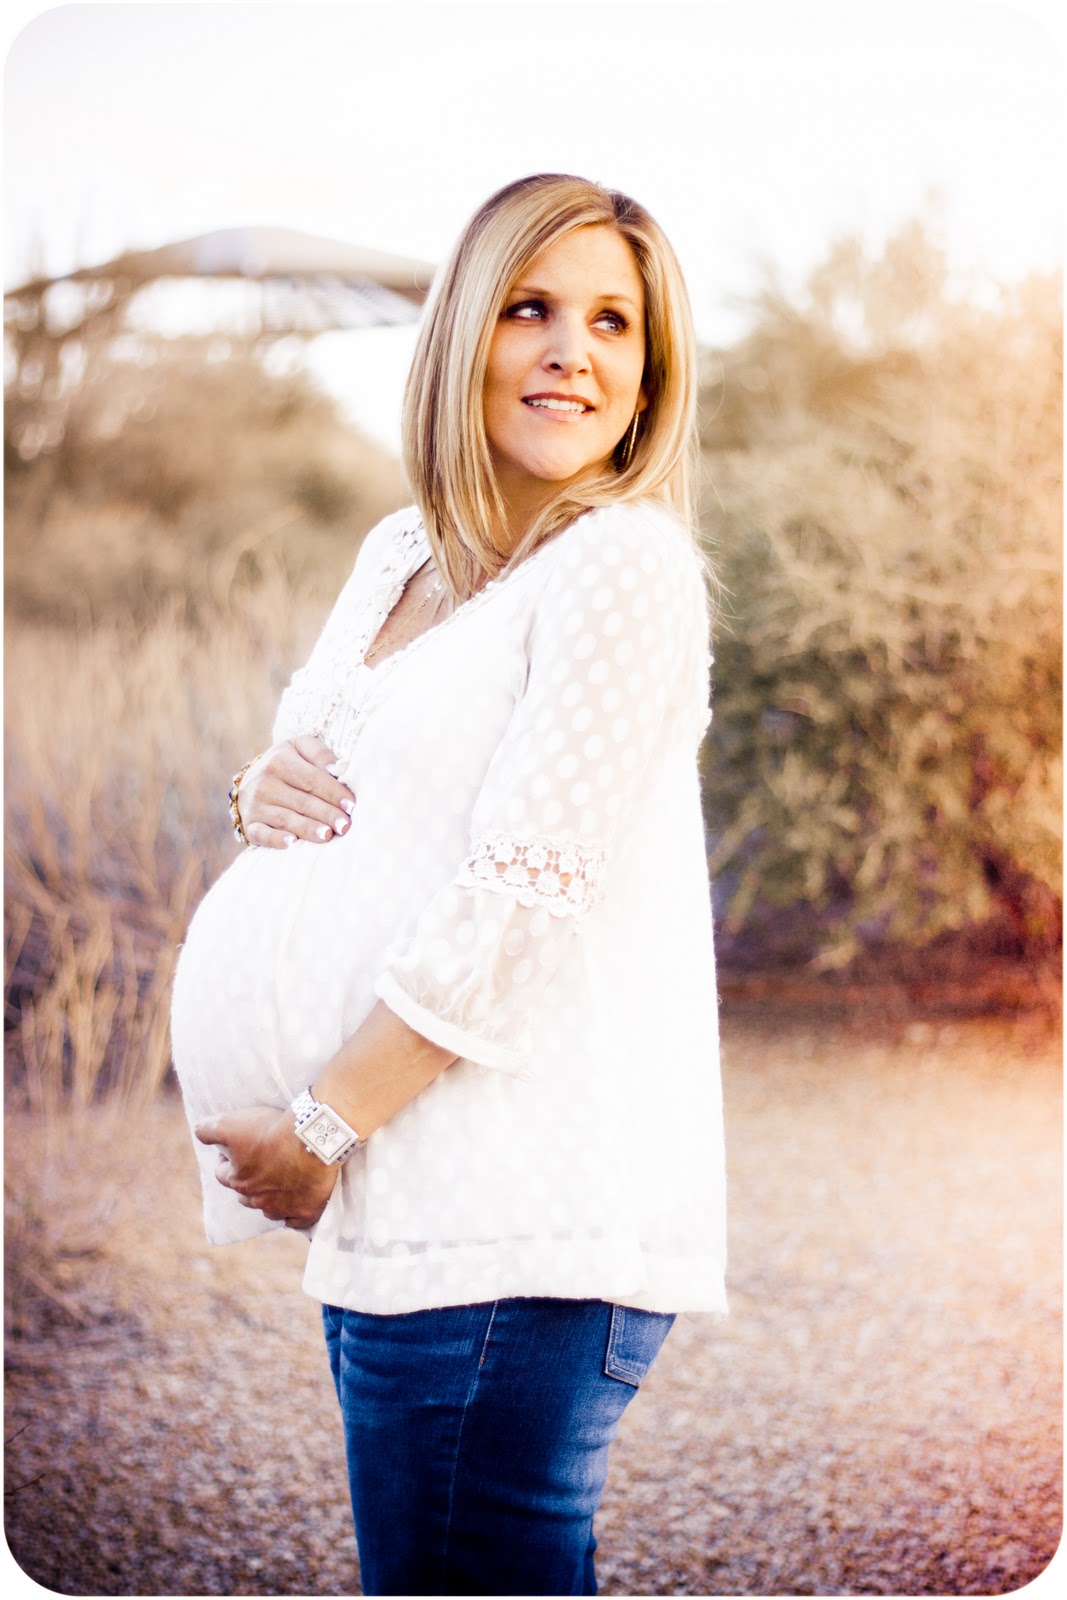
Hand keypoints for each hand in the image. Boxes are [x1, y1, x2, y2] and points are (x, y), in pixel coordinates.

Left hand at [195, 1107, 338, 1228]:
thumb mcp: (230, 1123)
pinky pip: (296, 1221)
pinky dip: (293, 1214)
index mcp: (238, 1180)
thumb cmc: (271, 1130)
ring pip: (269, 1209)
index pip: (222, 1173)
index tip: (236, 1146)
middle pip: (245, 1195)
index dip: (226, 1158)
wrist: (313, 1136)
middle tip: (260, 1161)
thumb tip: (198, 1132)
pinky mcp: (307, 1211)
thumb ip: (208, 1130)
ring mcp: (283, 1208)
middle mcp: (257, 1200)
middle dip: (247, 1180)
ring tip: (279, 1180)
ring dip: (269, 1198)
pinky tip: (295, 1205)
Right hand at [238, 736, 354, 848]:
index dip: (333, 793)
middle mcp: (265, 783)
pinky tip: (291, 843)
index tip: (352, 806)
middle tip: (345, 826)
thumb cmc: (285, 764)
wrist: (250, 781)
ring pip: (286, 819)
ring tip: (327, 835)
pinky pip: (261, 834)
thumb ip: (320, 754)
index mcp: (280, 761)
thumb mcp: (299, 748)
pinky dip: (275, 839)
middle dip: (326, 814)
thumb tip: (337, 767)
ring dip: (308, 828)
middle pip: (302, 801)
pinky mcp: (249, 824)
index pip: (312, 779)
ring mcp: (255, 805)